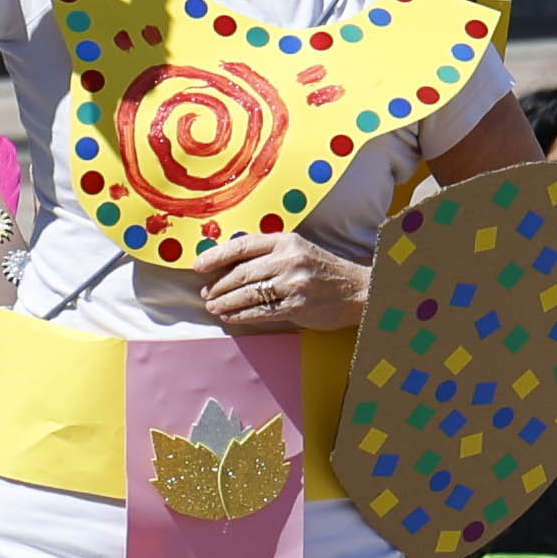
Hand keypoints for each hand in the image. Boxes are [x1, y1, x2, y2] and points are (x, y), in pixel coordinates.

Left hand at [190, 235, 368, 334]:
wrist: (357, 290)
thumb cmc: (323, 270)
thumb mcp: (298, 250)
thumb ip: (269, 253)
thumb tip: (229, 265)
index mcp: (286, 241)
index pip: (242, 246)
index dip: (216, 256)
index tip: (198, 266)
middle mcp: (288, 260)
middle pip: (241, 273)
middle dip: (218, 285)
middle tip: (206, 292)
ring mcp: (292, 284)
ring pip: (247, 294)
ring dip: (225, 302)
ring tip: (212, 306)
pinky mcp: (296, 307)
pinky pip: (260, 312)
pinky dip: (240, 315)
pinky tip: (230, 317)